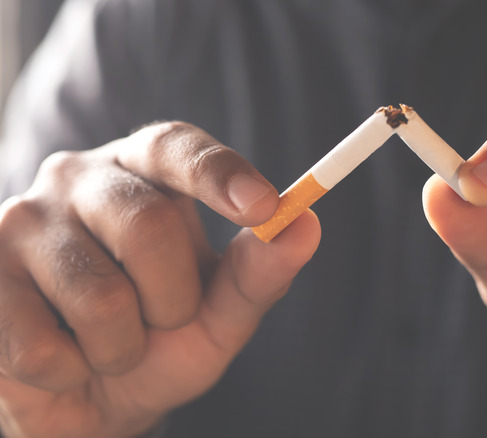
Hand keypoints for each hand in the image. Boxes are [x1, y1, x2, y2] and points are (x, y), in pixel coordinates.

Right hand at [0, 122, 319, 436]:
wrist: (86, 401)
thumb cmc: (159, 345)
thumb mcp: (218, 315)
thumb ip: (257, 274)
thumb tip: (306, 226)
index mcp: (144, 174)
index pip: (176, 147)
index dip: (219, 172)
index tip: (264, 207)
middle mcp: (79, 179)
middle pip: (148, 224)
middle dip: (173, 301)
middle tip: (161, 322)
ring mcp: (21, 221)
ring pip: (99, 294)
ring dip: (123, 346)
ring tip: (109, 345)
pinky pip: (41, 345)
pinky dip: (70, 373)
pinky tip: (60, 359)